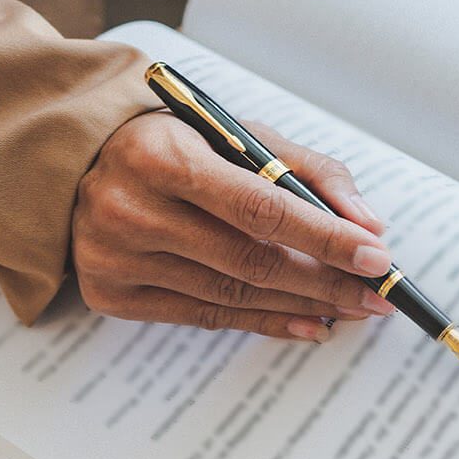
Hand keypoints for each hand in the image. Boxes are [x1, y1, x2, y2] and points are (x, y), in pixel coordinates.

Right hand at [71, 112, 396, 340]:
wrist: (82, 165)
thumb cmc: (178, 146)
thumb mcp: (238, 136)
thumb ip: (308, 172)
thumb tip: (367, 224)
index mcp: (162, 155)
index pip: (260, 207)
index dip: (324, 236)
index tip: (376, 257)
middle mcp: (130, 209)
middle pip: (250, 261)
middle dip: (325, 281)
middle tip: (376, 295)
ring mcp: (114, 258)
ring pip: (231, 296)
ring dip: (303, 306)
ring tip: (350, 308)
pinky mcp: (111, 295)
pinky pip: (204, 318)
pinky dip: (264, 322)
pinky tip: (308, 322)